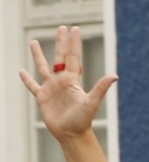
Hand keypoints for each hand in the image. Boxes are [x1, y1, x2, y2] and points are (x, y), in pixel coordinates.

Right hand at [18, 25, 115, 143]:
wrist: (72, 134)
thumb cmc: (83, 120)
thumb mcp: (92, 102)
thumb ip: (101, 88)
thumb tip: (115, 76)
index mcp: (73, 80)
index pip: (73, 56)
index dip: (74, 43)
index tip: (74, 28)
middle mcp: (62, 81)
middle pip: (60, 57)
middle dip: (61, 42)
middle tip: (61, 27)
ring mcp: (51, 88)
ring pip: (43, 67)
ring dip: (38, 55)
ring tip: (34, 42)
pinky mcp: (42, 97)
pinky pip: (32, 86)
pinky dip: (26, 79)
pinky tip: (21, 71)